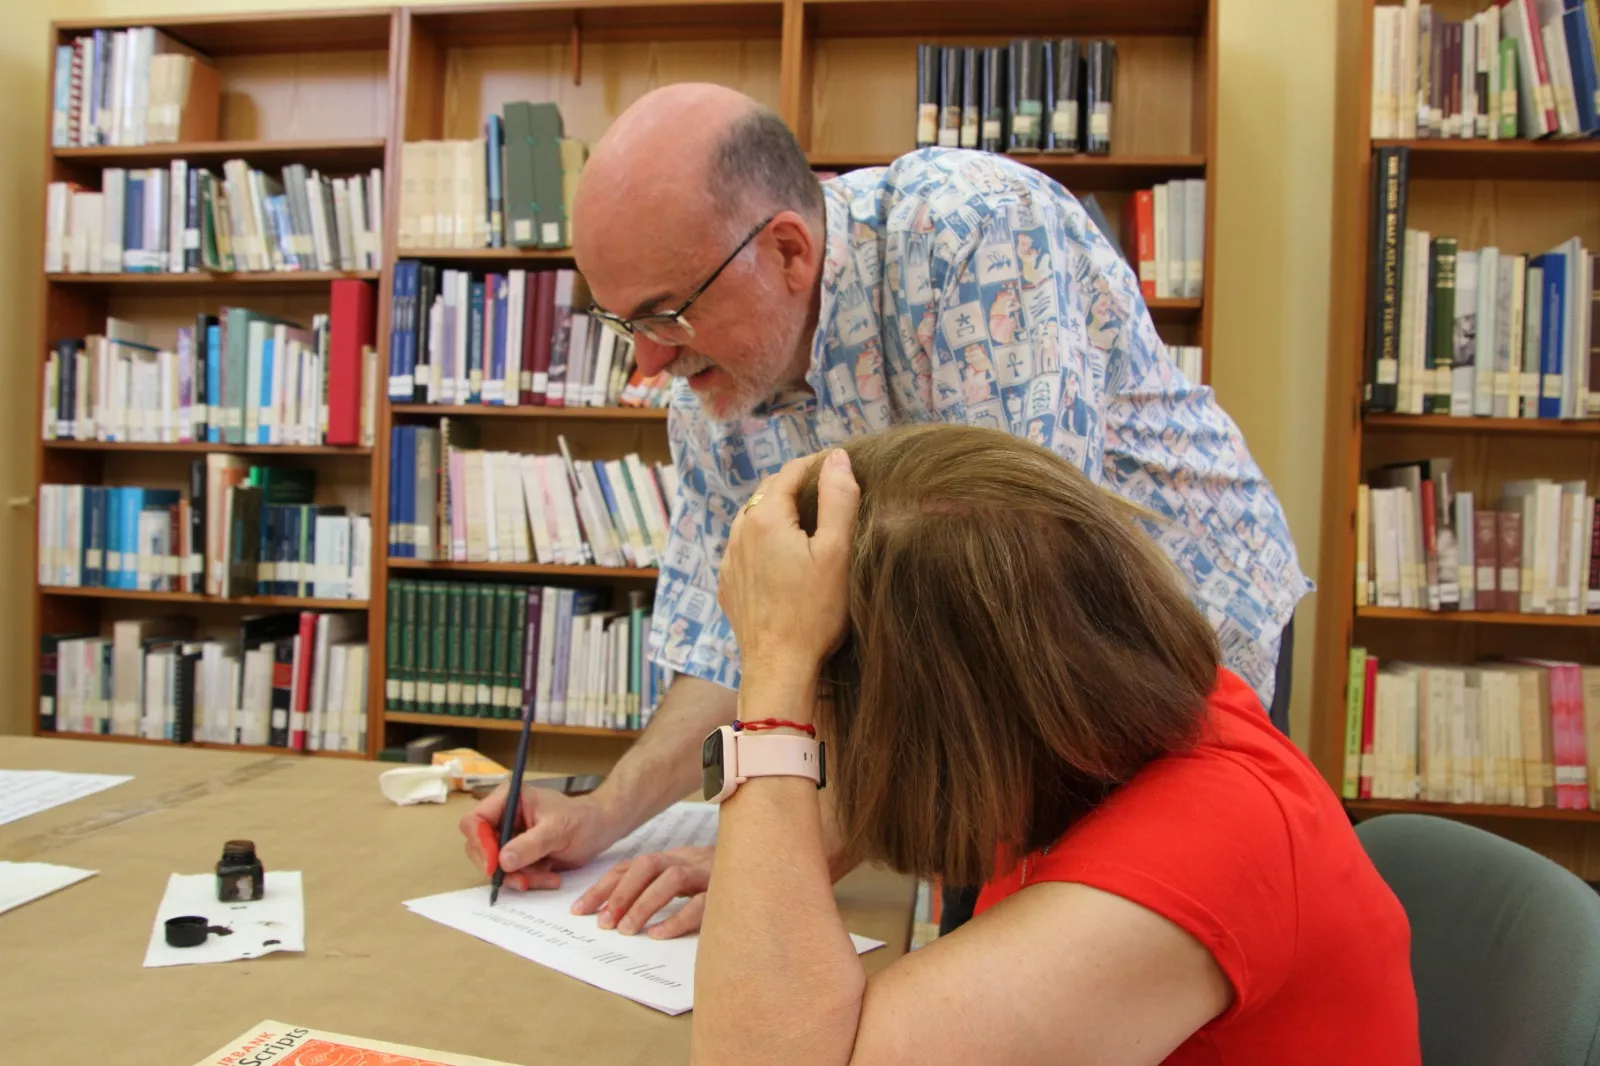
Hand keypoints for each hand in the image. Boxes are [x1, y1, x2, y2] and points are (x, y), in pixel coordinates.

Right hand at [459, 782, 612, 890]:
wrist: (600, 829)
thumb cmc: (583, 819)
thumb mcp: (558, 830)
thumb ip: (530, 844)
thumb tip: (502, 860)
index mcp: (508, 799)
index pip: (475, 820)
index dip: (479, 843)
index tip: (494, 865)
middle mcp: (504, 816)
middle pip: (479, 847)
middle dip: (501, 868)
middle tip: (524, 880)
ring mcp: (509, 836)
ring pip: (496, 865)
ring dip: (520, 877)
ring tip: (548, 877)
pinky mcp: (518, 854)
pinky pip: (511, 873)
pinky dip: (529, 879)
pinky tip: (550, 876)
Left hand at [570, 846, 713, 938]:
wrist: (758, 863)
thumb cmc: (712, 879)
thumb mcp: (680, 877)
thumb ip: (652, 886)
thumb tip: (611, 911)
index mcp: (669, 858)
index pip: (630, 867)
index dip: (603, 886)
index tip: (579, 911)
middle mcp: (685, 860)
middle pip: (647, 866)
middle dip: (621, 893)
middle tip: (603, 922)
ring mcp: (706, 873)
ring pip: (672, 880)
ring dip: (644, 903)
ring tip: (626, 930)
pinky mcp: (724, 890)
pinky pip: (702, 903)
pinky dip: (678, 918)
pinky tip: (660, 935)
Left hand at [718, 449, 859, 680]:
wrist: (779, 666)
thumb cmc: (814, 612)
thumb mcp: (837, 552)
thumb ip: (838, 499)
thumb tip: (837, 458)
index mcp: (766, 517)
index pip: (791, 471)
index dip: (817, 464)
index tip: (840, 467)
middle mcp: (740, 532)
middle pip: (769, 492)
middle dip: (797, 486)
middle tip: (828, 492)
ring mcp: (730, 559)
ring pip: (754, 519)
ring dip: (778, 513)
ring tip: (807, 522)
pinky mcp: (729, 584)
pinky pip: (744, 548)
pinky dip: (764, 541)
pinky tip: (783, 557)